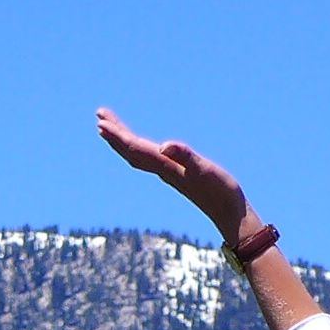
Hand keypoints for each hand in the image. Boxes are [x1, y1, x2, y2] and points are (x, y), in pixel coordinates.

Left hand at [96, 108, 253, 237]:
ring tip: (110, 128)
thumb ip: (185, 157)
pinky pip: (149, 160)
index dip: (117, 135)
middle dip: (114, 133)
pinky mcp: (176, 176)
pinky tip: (140, 147)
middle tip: (99, 114)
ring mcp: (168, 174)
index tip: (100, 121)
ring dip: (122, 141)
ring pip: (137, 156)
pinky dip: (138, 149)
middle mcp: (162, 171)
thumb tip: (164, 146)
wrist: (230, 215)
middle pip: (130, 150)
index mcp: (165, 166)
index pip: (135, 148)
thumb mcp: (204, 170)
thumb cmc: (221, 191)